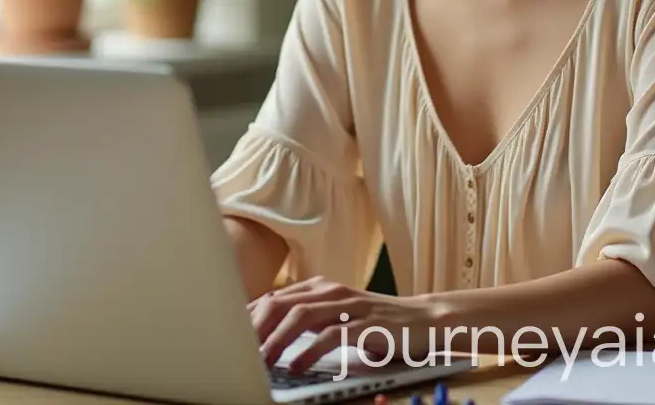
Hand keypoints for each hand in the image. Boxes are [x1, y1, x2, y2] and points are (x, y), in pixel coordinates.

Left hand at [250, 276, 442, 373]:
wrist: (423, 321)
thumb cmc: (376, 324)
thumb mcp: (338, 316)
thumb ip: (308, 320)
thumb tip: (267, 336)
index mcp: (320, 288)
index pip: (275, 298)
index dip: (249, 317)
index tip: (231, 337)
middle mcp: (331, 292)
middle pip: (282, 304)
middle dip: (256, 328)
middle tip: (239, 352)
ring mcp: (349, 306)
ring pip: (301, 317)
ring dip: (277, 340)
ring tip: (261, 361)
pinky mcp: (365, 325)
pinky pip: (330, 336)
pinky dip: (308, 351)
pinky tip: (295, 366)